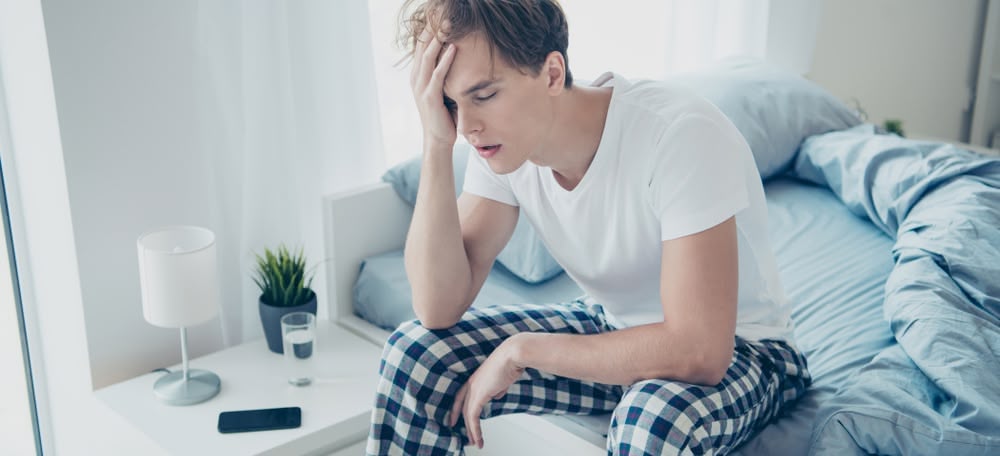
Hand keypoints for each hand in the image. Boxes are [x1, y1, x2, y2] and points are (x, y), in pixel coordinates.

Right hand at [410, 25, 457, 149]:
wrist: (438, 140)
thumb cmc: (444, 115)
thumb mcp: (442, 90)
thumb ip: (444, 75)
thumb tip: (457, 56)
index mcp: (417, 76)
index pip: (421, 47)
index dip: (428, 31)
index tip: (438, 17)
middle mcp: (416, 79)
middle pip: (422, 48)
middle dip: (432, 30)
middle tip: (442, 15)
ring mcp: (421, 88)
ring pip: (428, 58)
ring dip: (438, 40)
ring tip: (447, 25)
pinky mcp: (430, 98)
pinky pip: (438, 75)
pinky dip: (445, 60)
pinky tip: (453, 48)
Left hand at [448, 337, 525, 448]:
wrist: (512, 355)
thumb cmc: (511, 362)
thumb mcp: (502, 378)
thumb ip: (498, 387)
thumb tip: (496, 395)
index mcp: (475, 378)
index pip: (461, 397)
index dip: (456, 409)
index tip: (453, 420)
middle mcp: (471, 383)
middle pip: (461, 408)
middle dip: (464, 424)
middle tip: (466, 438)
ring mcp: (473, 388)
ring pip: (466, 415)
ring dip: (471, 431)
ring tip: (475, 443)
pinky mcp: (478, 394)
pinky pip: (472, 416)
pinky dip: (475, 430)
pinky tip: (478, 438)